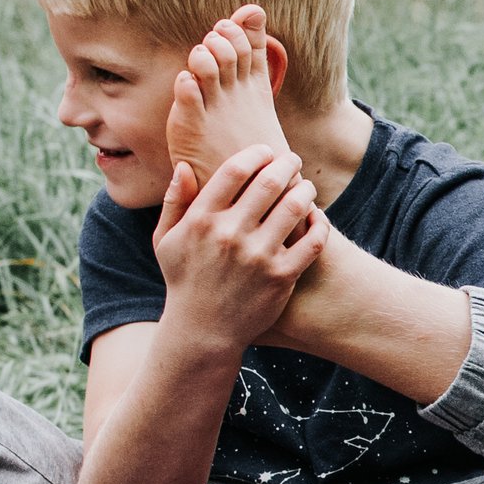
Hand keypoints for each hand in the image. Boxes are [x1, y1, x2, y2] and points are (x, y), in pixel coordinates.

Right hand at [150, 145, 328, 351]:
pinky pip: (313, 241)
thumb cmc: (184, 281)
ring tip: (306, 186)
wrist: (202, 332)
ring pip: (295, 206)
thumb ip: (174, 202)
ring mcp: (258, 257)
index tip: (267, 151)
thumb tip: (183, 165)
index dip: (256, 153)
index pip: (235, 170)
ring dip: (306, 189)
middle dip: (287, 164)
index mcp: (201, 220)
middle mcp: (230, 235)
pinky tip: (316, 217)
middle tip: (293, 160)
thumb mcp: (165, 241)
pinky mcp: (282, 277)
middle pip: (270, 182)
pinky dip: (319, 223)